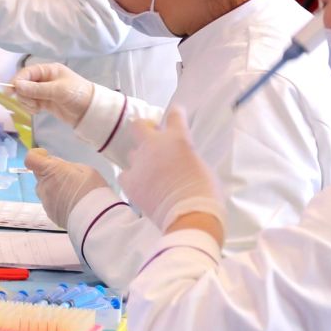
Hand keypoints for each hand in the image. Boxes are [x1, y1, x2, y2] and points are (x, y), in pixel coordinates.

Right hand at [12, 60, 97, 123]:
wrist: (90, 111)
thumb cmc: (77, 94)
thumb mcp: (57, 90)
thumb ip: (36, 89)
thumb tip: (16, 85)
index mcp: (48, 70)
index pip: (27, 73)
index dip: (17, 81)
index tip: (11, 91)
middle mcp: (44, 79)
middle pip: (23, 84)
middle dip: (23, 94)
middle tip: (31, 103)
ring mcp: (44, 91)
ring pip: (25, 95)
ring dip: (27, 102)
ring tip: (37, 107)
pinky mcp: (44, 102)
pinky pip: (30, 103)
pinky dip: (31, 107)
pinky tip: (38, 111)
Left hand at [27, 148, 112, 227]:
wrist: (94, 219)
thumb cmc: (92, 190)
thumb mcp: (85, 169)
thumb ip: (68, 167)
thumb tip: (59, 167)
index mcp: (50, 171)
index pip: (31, 159)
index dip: (37, 156)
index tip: (47, 157)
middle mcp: (43, 186)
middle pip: (40, 175)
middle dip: (50, 174)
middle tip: (68, 178)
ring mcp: (45, 202)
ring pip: (45, 190)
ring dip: (54, 189)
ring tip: (73, 194)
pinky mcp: (50, 214)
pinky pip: (50, 203)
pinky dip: (58, 202)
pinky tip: (73, 205)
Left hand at [118, 106, 224, 237]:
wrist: (189, 216)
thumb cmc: (205, 192)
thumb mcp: (201, 166)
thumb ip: (186, 155)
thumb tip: (179, 158)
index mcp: (177, 138)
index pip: (174, 115)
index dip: (175, 115)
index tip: (176, 115)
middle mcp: (154, 145)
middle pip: (138, 125)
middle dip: (144, 130)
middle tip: (152, 140)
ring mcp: (139, 162)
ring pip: (133, 153)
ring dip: (141, 159)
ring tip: (150, 172)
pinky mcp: (129, 181)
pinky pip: (125, 174)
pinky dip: (132, 178)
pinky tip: (140, 186)